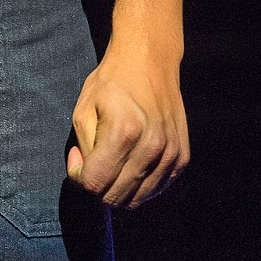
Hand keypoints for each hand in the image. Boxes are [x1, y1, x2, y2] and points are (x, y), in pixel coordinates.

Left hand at [66, 40, 189, 207]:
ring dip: (119, 189)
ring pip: (137, 200)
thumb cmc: (111, 82)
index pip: (94, 183)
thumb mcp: (83, 107)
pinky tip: (131, 163)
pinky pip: (156, 190)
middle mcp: (152, 147)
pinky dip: (139, 185)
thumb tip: (87, 176)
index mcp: (123, 132)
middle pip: (116, 197)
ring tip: (112, 162)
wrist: (150, 61)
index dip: (79, 176)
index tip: (78, 158)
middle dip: (97, 187)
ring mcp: (171, 154)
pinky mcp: (182, 157)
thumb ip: (83, 147)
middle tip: (93, 162)